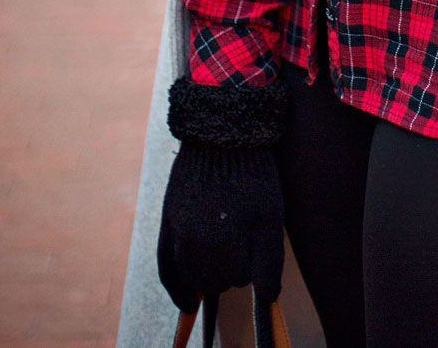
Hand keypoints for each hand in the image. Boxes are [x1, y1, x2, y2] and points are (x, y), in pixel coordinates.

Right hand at [157, 141, 283, 311]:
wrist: (221, 136)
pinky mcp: (168, 224)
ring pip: (196, 278)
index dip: (253, 263)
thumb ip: (269, 259)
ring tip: (224, 251)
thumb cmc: (253, 175)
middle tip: (241, 242)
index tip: (256, 242)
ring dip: (210, 273)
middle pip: (218, 280)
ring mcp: (178, 235)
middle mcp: (196, 244)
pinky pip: (167, 269)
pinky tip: (188, 301)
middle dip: (231, 269)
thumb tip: (269, 296)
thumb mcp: (271, 213)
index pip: (242, 278)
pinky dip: (178, 287)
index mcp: (224, 242)